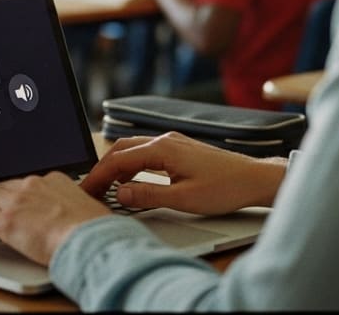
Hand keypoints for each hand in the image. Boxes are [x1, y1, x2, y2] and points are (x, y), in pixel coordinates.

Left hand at [0, 172, 110, 265]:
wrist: (90, 238)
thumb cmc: (95, 229)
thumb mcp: (87, 209)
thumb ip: (75, 208)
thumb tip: (78, 216)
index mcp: (54, 180)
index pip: (25, 182)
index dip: (14, 193)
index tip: (11, 200)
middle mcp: (33, 185)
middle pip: (2, 186)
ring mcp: (17, 202)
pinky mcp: (6, 221)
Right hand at [80, 132, 284, 214]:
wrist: (254, 178)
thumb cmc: (225, 188)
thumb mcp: (184, 199)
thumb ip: (148, 196)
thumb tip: (120, 194)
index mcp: (162, 149)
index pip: (117, 160)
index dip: (97, 177)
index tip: (84, 192)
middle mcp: (165, 140)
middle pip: (121, 149)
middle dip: (101, 169)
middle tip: (89, 191)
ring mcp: (173, 142)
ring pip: (133, 150)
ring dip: (115, 167)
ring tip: (104, 189)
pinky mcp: (179, 149)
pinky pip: (146, 153)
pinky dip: (131, 165)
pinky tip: (130, 182)